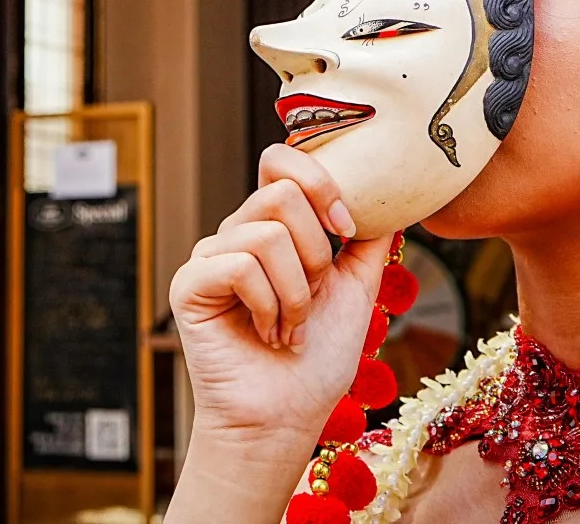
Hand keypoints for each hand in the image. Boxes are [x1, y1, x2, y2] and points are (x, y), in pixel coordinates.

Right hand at [169, 144, 391, 446]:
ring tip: (288, 328)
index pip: (281, 162)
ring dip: (295, 294)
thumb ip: (367, 240)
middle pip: (282, 192)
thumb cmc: (317, 360)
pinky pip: (241, 265)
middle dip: (316, 254)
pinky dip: (268, 306)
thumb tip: (390, 198)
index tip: (347, 229)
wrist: (285, 417)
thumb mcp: (356, 289)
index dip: (321, 183)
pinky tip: (265, 333)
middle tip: (311, 299)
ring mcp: (209, 258)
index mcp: (271, 227)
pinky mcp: (189, 285)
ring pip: (268, 234)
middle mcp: (236, 234)